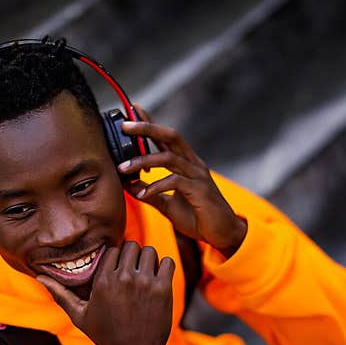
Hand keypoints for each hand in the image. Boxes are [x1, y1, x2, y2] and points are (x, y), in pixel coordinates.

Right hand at [36, 241, 174, 344]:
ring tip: (147, 274)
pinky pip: (168, 262)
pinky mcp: (162, 290)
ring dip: (149, 260)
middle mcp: (123, 278)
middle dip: (133, 256)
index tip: (120, 269)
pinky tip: (159, 279)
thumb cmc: (105, 336)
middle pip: (132, 246)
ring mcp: (144, 283)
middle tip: (135, 270)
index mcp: (102, 281)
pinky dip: (165, 267)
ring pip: (149, 251)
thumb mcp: (79, 316)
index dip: (118, 258)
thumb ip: (61, 293)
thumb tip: (39, 276)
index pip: (113, 249)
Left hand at [120, 104, 247, 257]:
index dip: (151, 123)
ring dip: (143, 161)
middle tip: (125, 126)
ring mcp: (198, 175)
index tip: (133, 110)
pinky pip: (175, 181)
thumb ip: (150, 193)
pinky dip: (155, 187)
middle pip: (170, 136)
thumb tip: (129, 184)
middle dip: (147, 128)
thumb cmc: (198, 218)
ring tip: (123, 168)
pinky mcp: (200, 190)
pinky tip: (142, 194)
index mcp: (187, 163)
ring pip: (169, 158)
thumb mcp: (168, 206)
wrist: (223, 234)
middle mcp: (193, 164)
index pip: (167, 137)